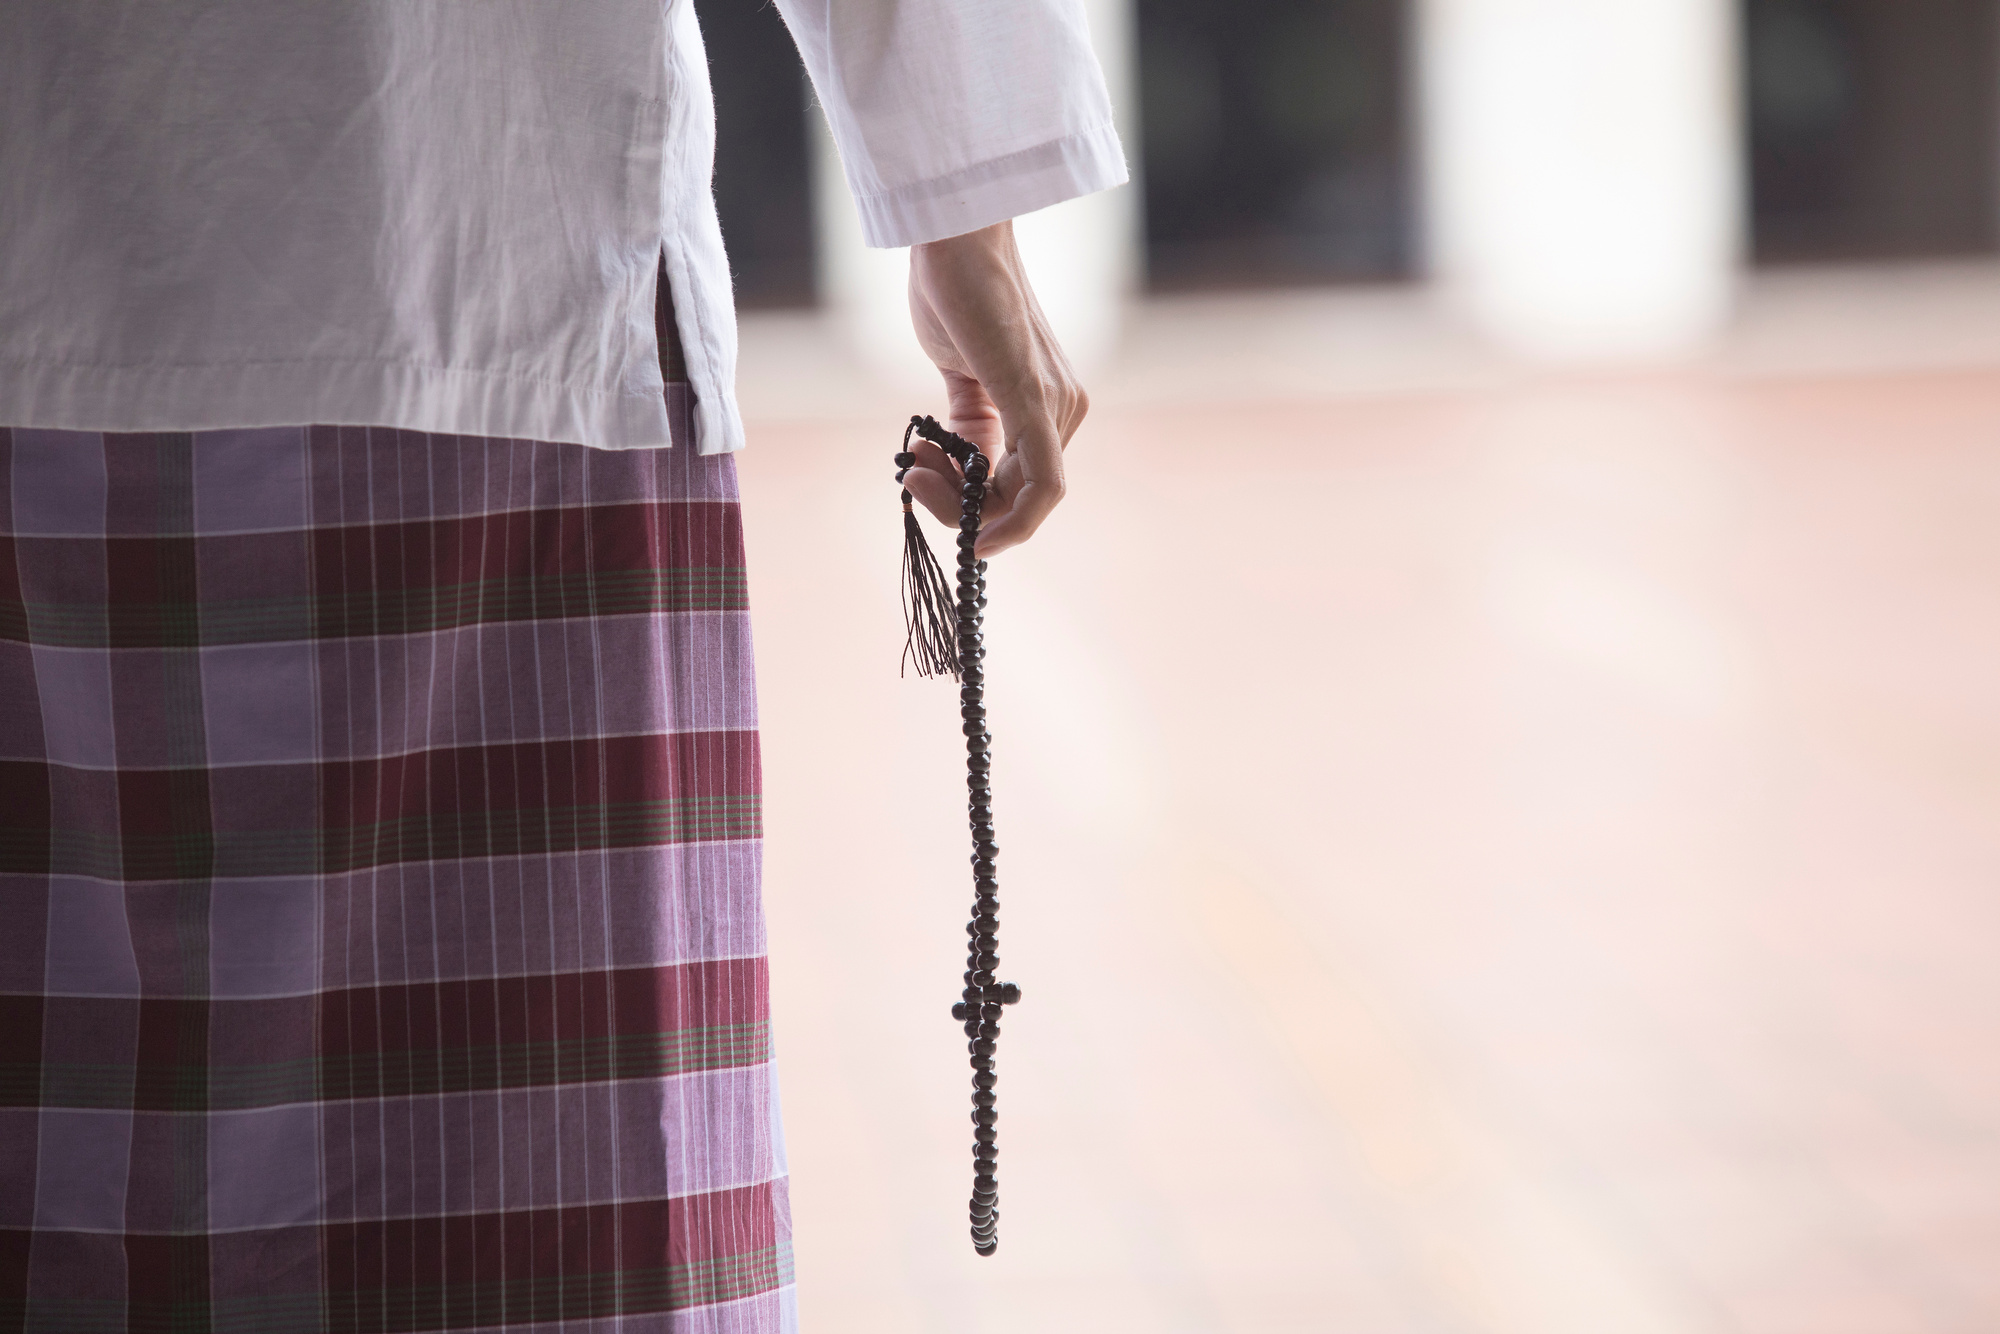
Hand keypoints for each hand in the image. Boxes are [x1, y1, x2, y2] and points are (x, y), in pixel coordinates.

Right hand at [905, 220, 1087, 557]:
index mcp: (1048, 404)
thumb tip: (953, 468)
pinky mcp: (1035, 401)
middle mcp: (1064, 409)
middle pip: (1018, 499)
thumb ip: (968, 424)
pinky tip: (969, 529)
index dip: (969, 504)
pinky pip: (1042, 487)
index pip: (1019, 485)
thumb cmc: (955, 294)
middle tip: (910, 475)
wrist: (955, 240)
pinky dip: (1013, 523)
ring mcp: (1056, 406)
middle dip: (956, 507)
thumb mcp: (960, 375)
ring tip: (914, 465)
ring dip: (957, 503)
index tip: (919, 482)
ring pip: (1022, 500)